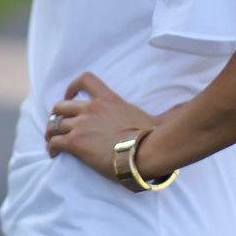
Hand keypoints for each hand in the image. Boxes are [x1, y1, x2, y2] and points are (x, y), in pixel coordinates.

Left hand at [45, 72, 160, 182]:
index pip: (85, 80)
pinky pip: (54, 142)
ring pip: (55, 124)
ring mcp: (81, 125)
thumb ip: (166, 112)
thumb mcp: (155, 118)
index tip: (69, 96)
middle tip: (57, 125)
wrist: (143, 152)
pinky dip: (51, 147)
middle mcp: (91, 108)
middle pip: (62, 105)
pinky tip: (53, 154)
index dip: (72, 87)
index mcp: (108, 100)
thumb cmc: (151, 139)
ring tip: (52, 141)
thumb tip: (184, 109)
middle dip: (57, 115)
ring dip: (51, 133)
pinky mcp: (74, 142)